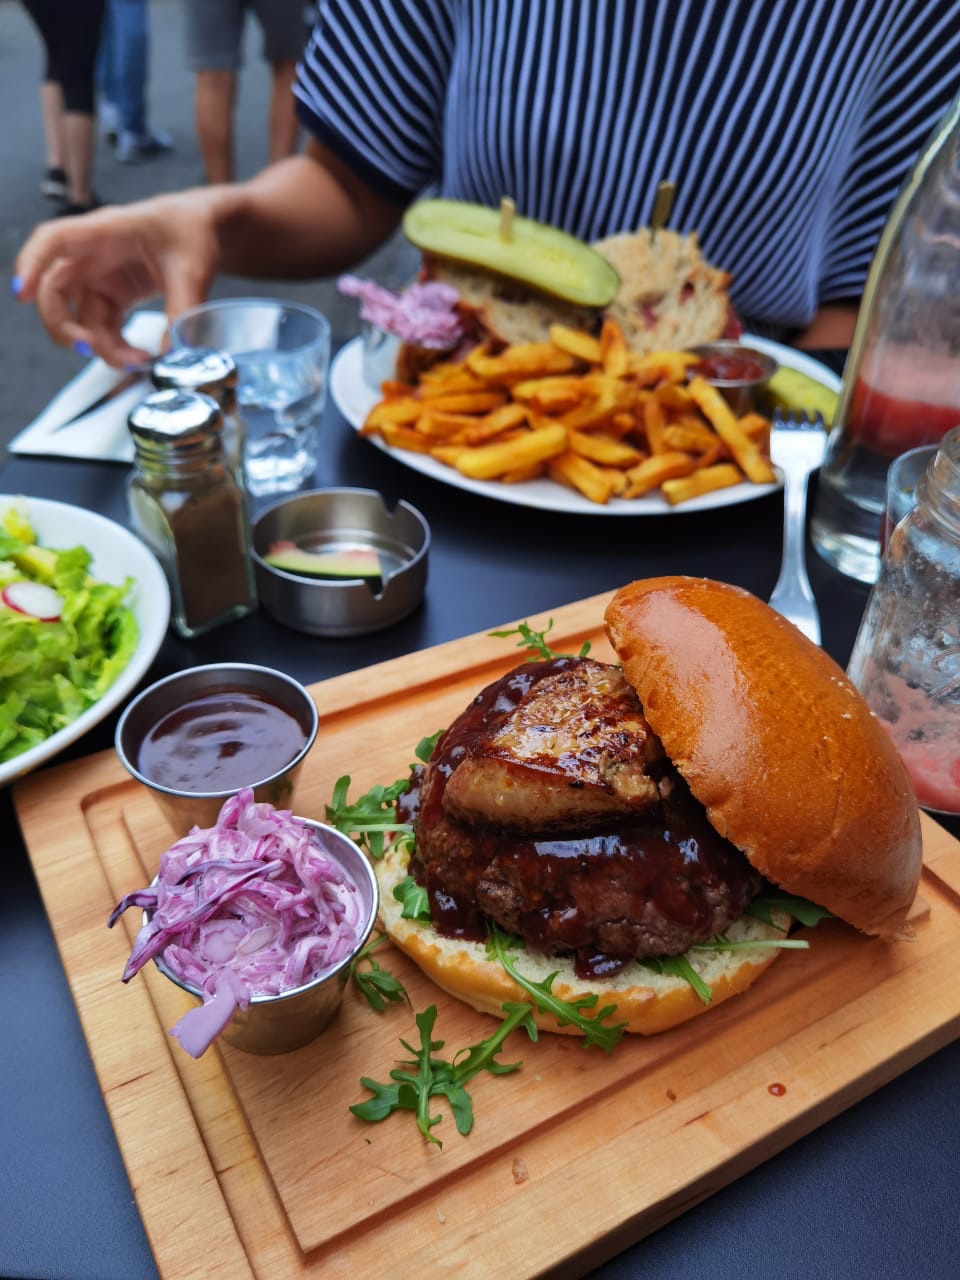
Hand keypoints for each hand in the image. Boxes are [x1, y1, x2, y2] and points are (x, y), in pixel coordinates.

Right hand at [12, 191, 223, 367]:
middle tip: (88, 348)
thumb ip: (182, 309)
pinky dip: (114, 346)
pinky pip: (102, 326)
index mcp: (106, 231)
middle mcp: (95, 254)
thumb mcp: (193, 268)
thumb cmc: (192, 231)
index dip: (32, 264)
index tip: (24, 293)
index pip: (54, 240)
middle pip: (56, 289)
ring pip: (80, 317)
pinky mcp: (115, 296)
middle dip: (63, 323)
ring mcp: (102, 277)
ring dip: (100, 345)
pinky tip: (137, 358)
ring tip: (136, 362)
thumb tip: (173, 353)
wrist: (206, 229)